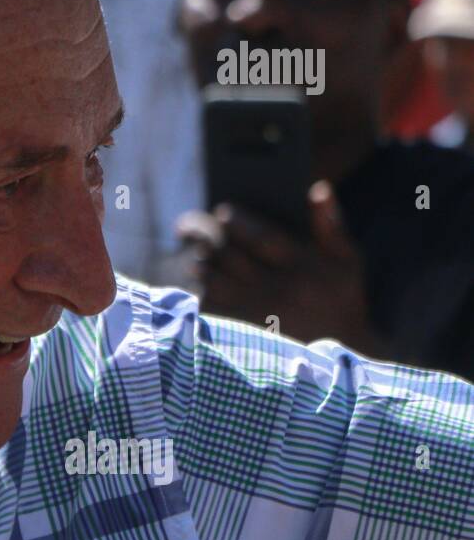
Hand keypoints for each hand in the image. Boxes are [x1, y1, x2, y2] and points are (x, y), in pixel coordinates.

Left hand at [176, 181, 385, 354]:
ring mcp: (256, 314)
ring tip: (201, 253)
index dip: (239, 223)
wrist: (340, 352)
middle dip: (206, 238)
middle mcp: (278, 291)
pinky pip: (210, 305)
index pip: (264, 238)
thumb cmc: (341, 295)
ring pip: (213, 280)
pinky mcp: (241, 333)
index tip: (223, 211)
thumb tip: (318, 188)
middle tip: (192, 228)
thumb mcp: (347, 260)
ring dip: (201, 262)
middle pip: (230, 257)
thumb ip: (331, 224)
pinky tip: (205, 279)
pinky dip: (203, 289)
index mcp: (303, 267)